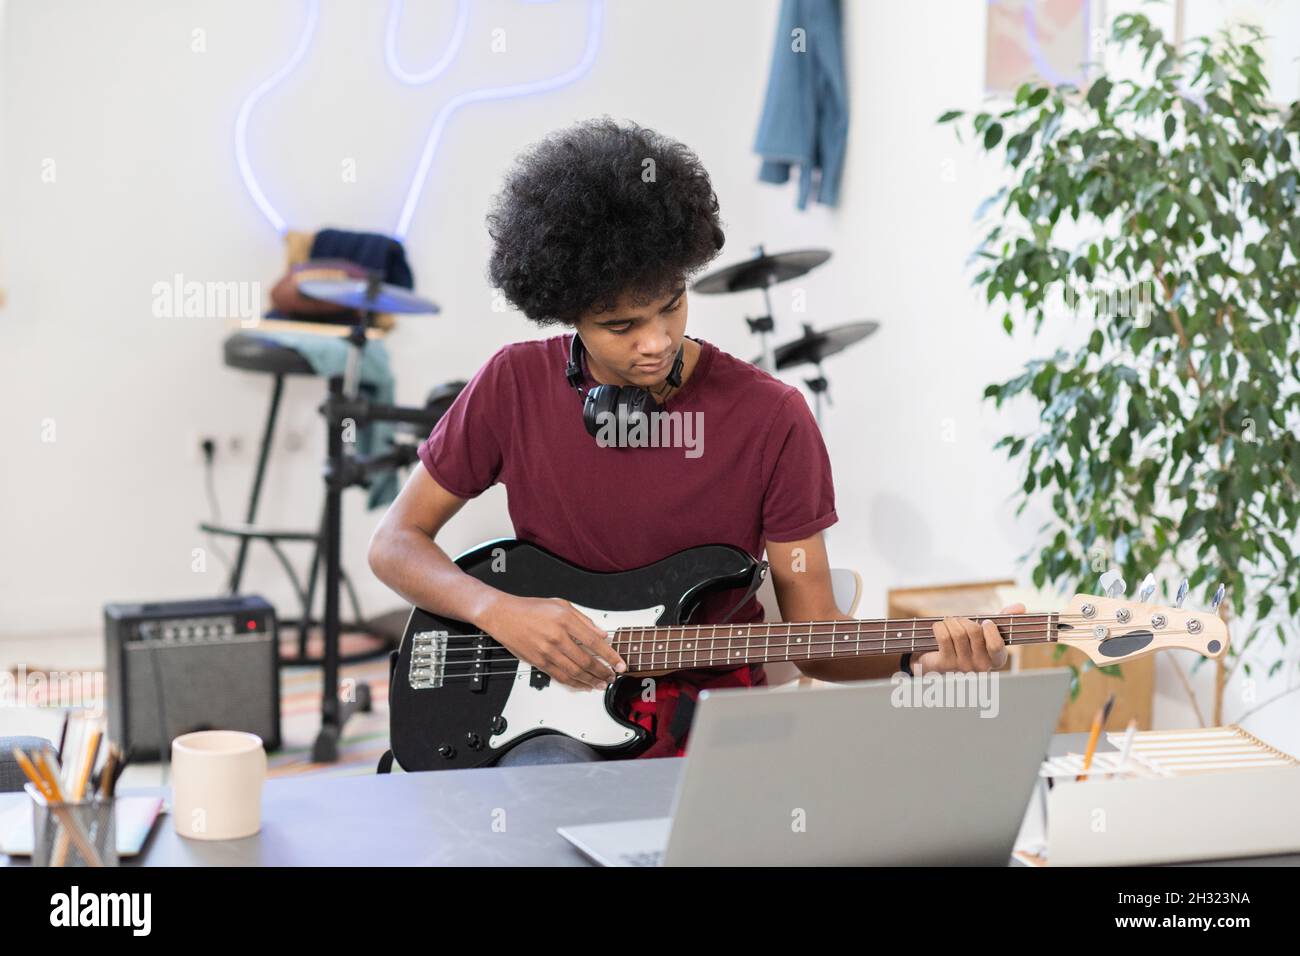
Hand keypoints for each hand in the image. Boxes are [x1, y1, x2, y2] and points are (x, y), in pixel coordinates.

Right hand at [480, 594, 626, 689]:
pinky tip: (583, 685)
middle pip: (586, 661)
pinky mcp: (538, 662)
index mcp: (564, 620)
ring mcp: (546, 651)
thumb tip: (601, 634)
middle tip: (612, 676)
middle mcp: (556, 637)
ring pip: (574, 672)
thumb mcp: (561, 604)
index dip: (610, 656)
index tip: (620, 663)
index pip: (594, 642)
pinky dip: (574, 683)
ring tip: (601, 684)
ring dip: (590, 681)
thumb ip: (583, 620)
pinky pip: (560, 677)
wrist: (502, 615)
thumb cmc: (531, 608)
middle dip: (603, 672)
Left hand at [912, 603, 1024, 674]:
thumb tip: (1021, 606)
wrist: (941, 660)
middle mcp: (981, 666)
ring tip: (950, 623)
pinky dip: (940, 626)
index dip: (990, 629)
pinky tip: (940, 628)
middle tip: (961, 621)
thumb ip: (1004, 619)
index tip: (985, 622)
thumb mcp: (987, 632)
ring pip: (957, 632)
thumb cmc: (968, 643)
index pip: (996, 645)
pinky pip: (943, 636)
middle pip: (973, 631)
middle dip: (965, 620)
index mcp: (997, 659)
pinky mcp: (944, 664)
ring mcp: (962, 667)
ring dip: (951, 621)